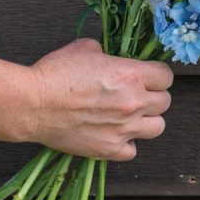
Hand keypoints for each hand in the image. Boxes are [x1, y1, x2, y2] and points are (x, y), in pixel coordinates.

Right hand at [25, 38, 173, 160]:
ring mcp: (123, 128)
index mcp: (132, 75)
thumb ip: (107, 53)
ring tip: (131, 116)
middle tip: (138, 95)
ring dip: (147, 120)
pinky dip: (127, 143)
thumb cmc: (56, 74)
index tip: (148, 76)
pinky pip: (132, 150)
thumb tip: (110, 58)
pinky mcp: (109, 149)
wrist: (33, 104)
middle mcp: (134, 102)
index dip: (157, 75)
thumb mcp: (85, 48)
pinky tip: (114, 133)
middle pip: (165, 102)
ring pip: (158, 127)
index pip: (166, 77)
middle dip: (154, 96)